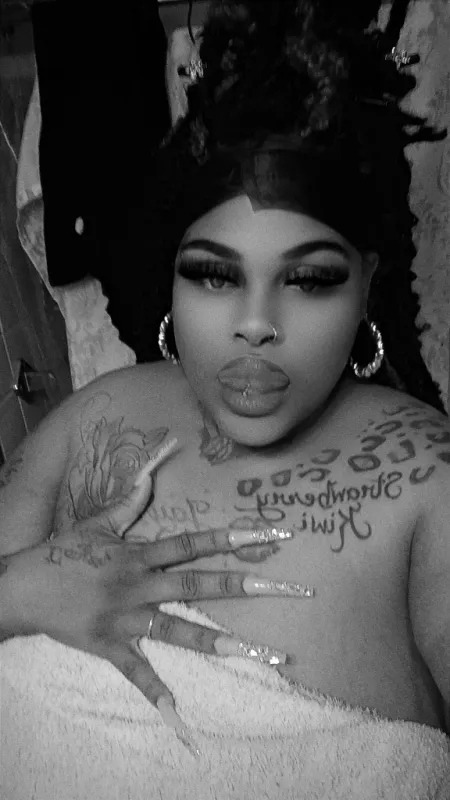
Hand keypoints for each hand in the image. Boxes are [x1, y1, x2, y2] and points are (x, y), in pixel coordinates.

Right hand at [3, 459, 298, 709]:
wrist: (23, 588)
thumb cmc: (63, 553)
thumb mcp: (97, 522)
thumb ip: (130, 501)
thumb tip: (152, 471)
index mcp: (140, 554)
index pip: (195, 543)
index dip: (234, 536)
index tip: (271, 535)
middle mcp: (140, 585)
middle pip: (198, 584)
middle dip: (244, 585)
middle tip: (288, 588)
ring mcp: (127, 618)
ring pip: (179, 630)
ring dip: (219, 641)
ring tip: (258, 652)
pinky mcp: (110, 646)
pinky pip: (136, 670)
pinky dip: (156, 690)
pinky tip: (180, 712)